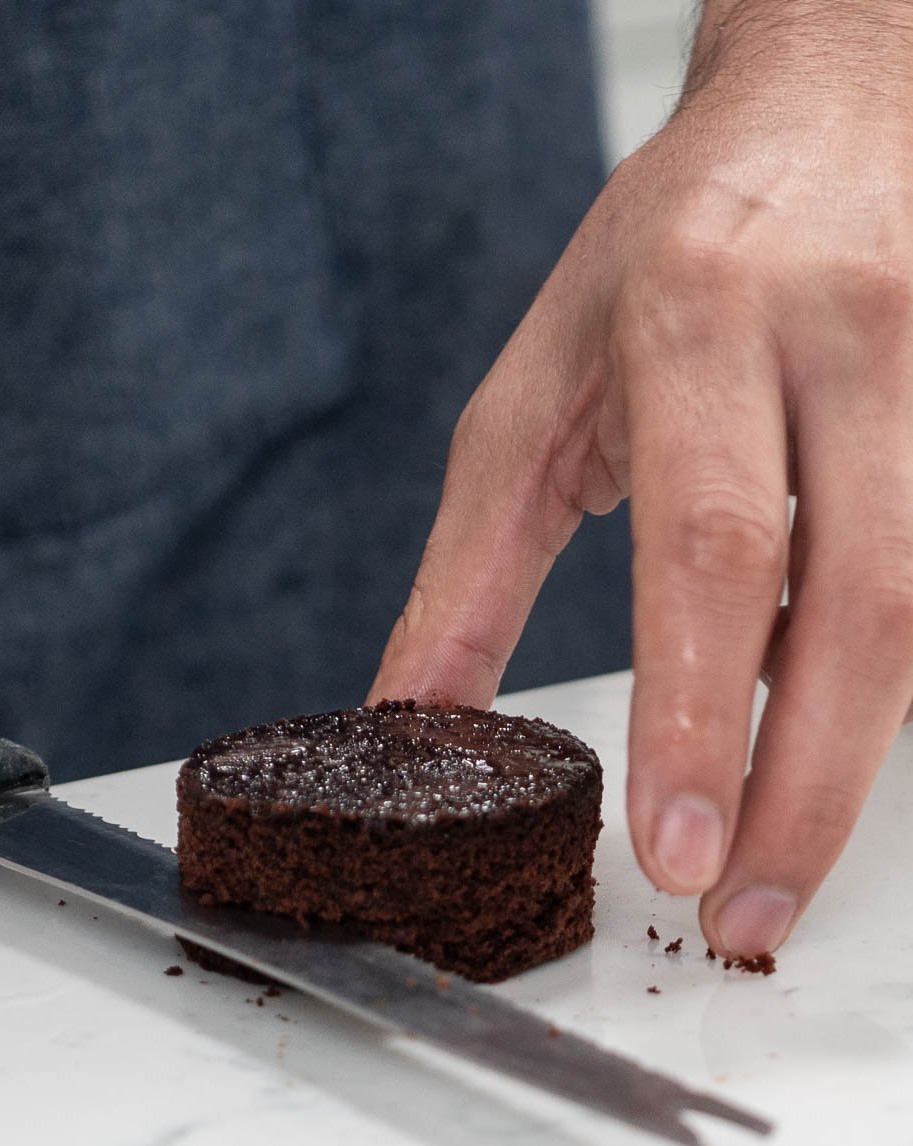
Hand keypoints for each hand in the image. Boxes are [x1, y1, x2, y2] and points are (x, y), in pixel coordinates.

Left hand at [370, 2, 912, 956]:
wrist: (832, 100)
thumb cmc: (664, 254)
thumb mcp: (535, 393)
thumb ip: (475, 569)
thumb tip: (408, 724)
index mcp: (703, 319)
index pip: (711, 545)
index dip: (700, 714)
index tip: (676, 853)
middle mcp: (852, 336)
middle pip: (866, 601)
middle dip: (806, 790)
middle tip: (743, 917)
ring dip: (853, 758)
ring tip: (774, 862)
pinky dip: (879, 675)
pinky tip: (814, 721)